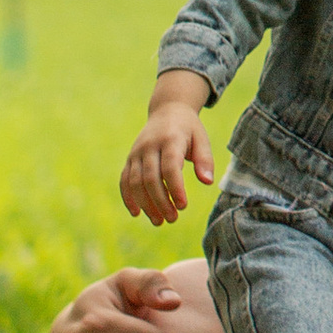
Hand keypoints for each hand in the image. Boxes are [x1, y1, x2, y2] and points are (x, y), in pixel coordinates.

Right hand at [121, 79, 214, 224]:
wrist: (167, 110)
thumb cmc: (189, 129)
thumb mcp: (202, 139)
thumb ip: (206, 160)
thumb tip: (208, 182)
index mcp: (170, 139)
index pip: (170, 167)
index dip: (175, 188)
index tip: (183, 206)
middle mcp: (150, 146)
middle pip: (151, 178)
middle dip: (160, 202)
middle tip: (172, 219)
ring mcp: (136, 152)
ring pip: (135, 182)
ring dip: (145, 204)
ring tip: (159, 221)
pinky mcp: (129, 159)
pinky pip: (124, 180)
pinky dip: (128, 197)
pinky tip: (136, 213)